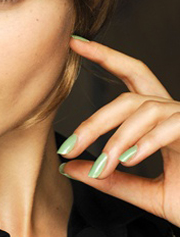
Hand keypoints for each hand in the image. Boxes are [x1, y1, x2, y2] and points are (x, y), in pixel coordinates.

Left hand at [59, 37, 179, 227]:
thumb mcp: (148, 193)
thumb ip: (112, 179)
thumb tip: (69, 167)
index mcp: (162, 120)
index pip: (132, 78)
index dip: (106, 56)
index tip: (75, 42)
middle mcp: (175, 113)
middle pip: (129, 98)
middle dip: (94, 120)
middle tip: (68, 147)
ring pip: (145, 111)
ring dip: (118, 139)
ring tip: (102, 166)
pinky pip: (171, 126)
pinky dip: (147, 142)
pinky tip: (128, 160)